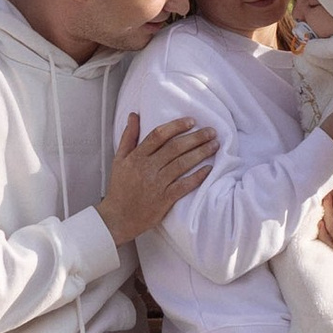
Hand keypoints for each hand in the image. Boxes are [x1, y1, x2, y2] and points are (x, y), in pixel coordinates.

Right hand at [99, 112, 217, 243]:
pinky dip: (197, 176)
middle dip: (196, 137)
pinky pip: (184, 185)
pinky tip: (209, 169)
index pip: (158, 135)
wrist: (117, 218)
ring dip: (201, 153)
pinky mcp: (164, 200)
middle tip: (212, 131)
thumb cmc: (120, 187)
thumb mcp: (119, 159)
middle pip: (174, 148)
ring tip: (214, 145)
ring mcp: (156, 184)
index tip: (192, 121)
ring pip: (182, 164)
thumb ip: (128, 136)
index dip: (176, 126)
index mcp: (136, 157)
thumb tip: (134, 115)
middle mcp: (147, 168)